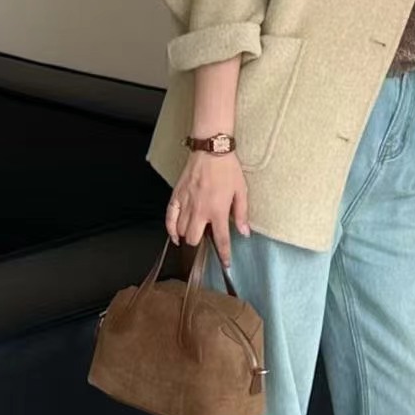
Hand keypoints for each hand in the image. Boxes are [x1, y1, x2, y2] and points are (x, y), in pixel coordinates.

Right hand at [166, 150, 250, 270]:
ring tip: (195, 230)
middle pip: (194, 239)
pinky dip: (170, 229)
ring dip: (187, 235)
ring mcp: (186, 204)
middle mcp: (200, 211)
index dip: (224, 255)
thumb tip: (245, 233)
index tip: (225, 264)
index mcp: (218, 211)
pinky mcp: (176, 196)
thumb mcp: (242, 191)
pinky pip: (169, 218)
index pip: (221, 240)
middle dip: (200, 243)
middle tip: (206, 237)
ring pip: (181, 231)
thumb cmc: (228, 169)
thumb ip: (242, 214)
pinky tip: (175, 235)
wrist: (211, 149)